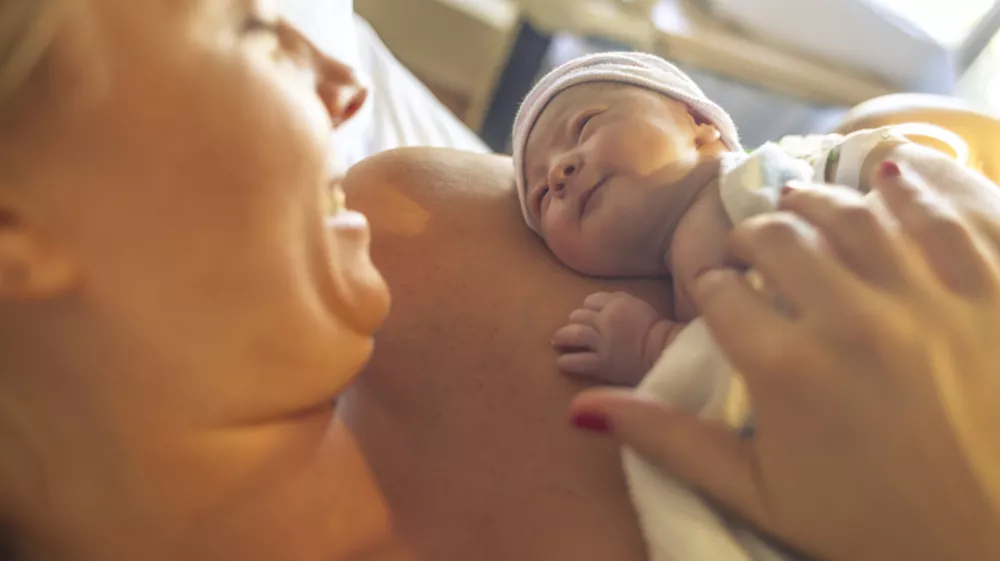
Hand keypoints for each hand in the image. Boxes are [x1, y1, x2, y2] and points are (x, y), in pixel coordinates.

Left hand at [552, 291, 672, 386]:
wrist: (668, 355)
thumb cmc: (659, 332)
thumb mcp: (640, 306)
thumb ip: (620, 302)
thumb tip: (601, 302)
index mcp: (617, 303)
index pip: (591, 300)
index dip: (587, 308)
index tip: (587, 314)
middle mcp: (606, 320)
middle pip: (579, 316)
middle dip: (573, 321)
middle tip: (570, 328)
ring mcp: (603, 343)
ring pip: (574, 335)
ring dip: (562, 337)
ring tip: (557, 342)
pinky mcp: (603, 364)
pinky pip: (578, 361)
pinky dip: (567, 361)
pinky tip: (561, 363)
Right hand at [569, 154, 999, 560]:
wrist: (993, 546)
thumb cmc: (871, 527)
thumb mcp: (756, 493)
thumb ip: (666, 441)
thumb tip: (579, 410)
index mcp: (784, 367)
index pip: (721, 292)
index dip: (710, 286)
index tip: (718, 292)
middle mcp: (850, 317)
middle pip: (777, 237)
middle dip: (750, 237)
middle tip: (750, 249)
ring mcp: (928, 297)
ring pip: (854, 213)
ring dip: (816, 203)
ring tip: (803, 209)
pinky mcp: (992, 289)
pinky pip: (945, 215)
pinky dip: (911, 189)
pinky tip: (888, 180)